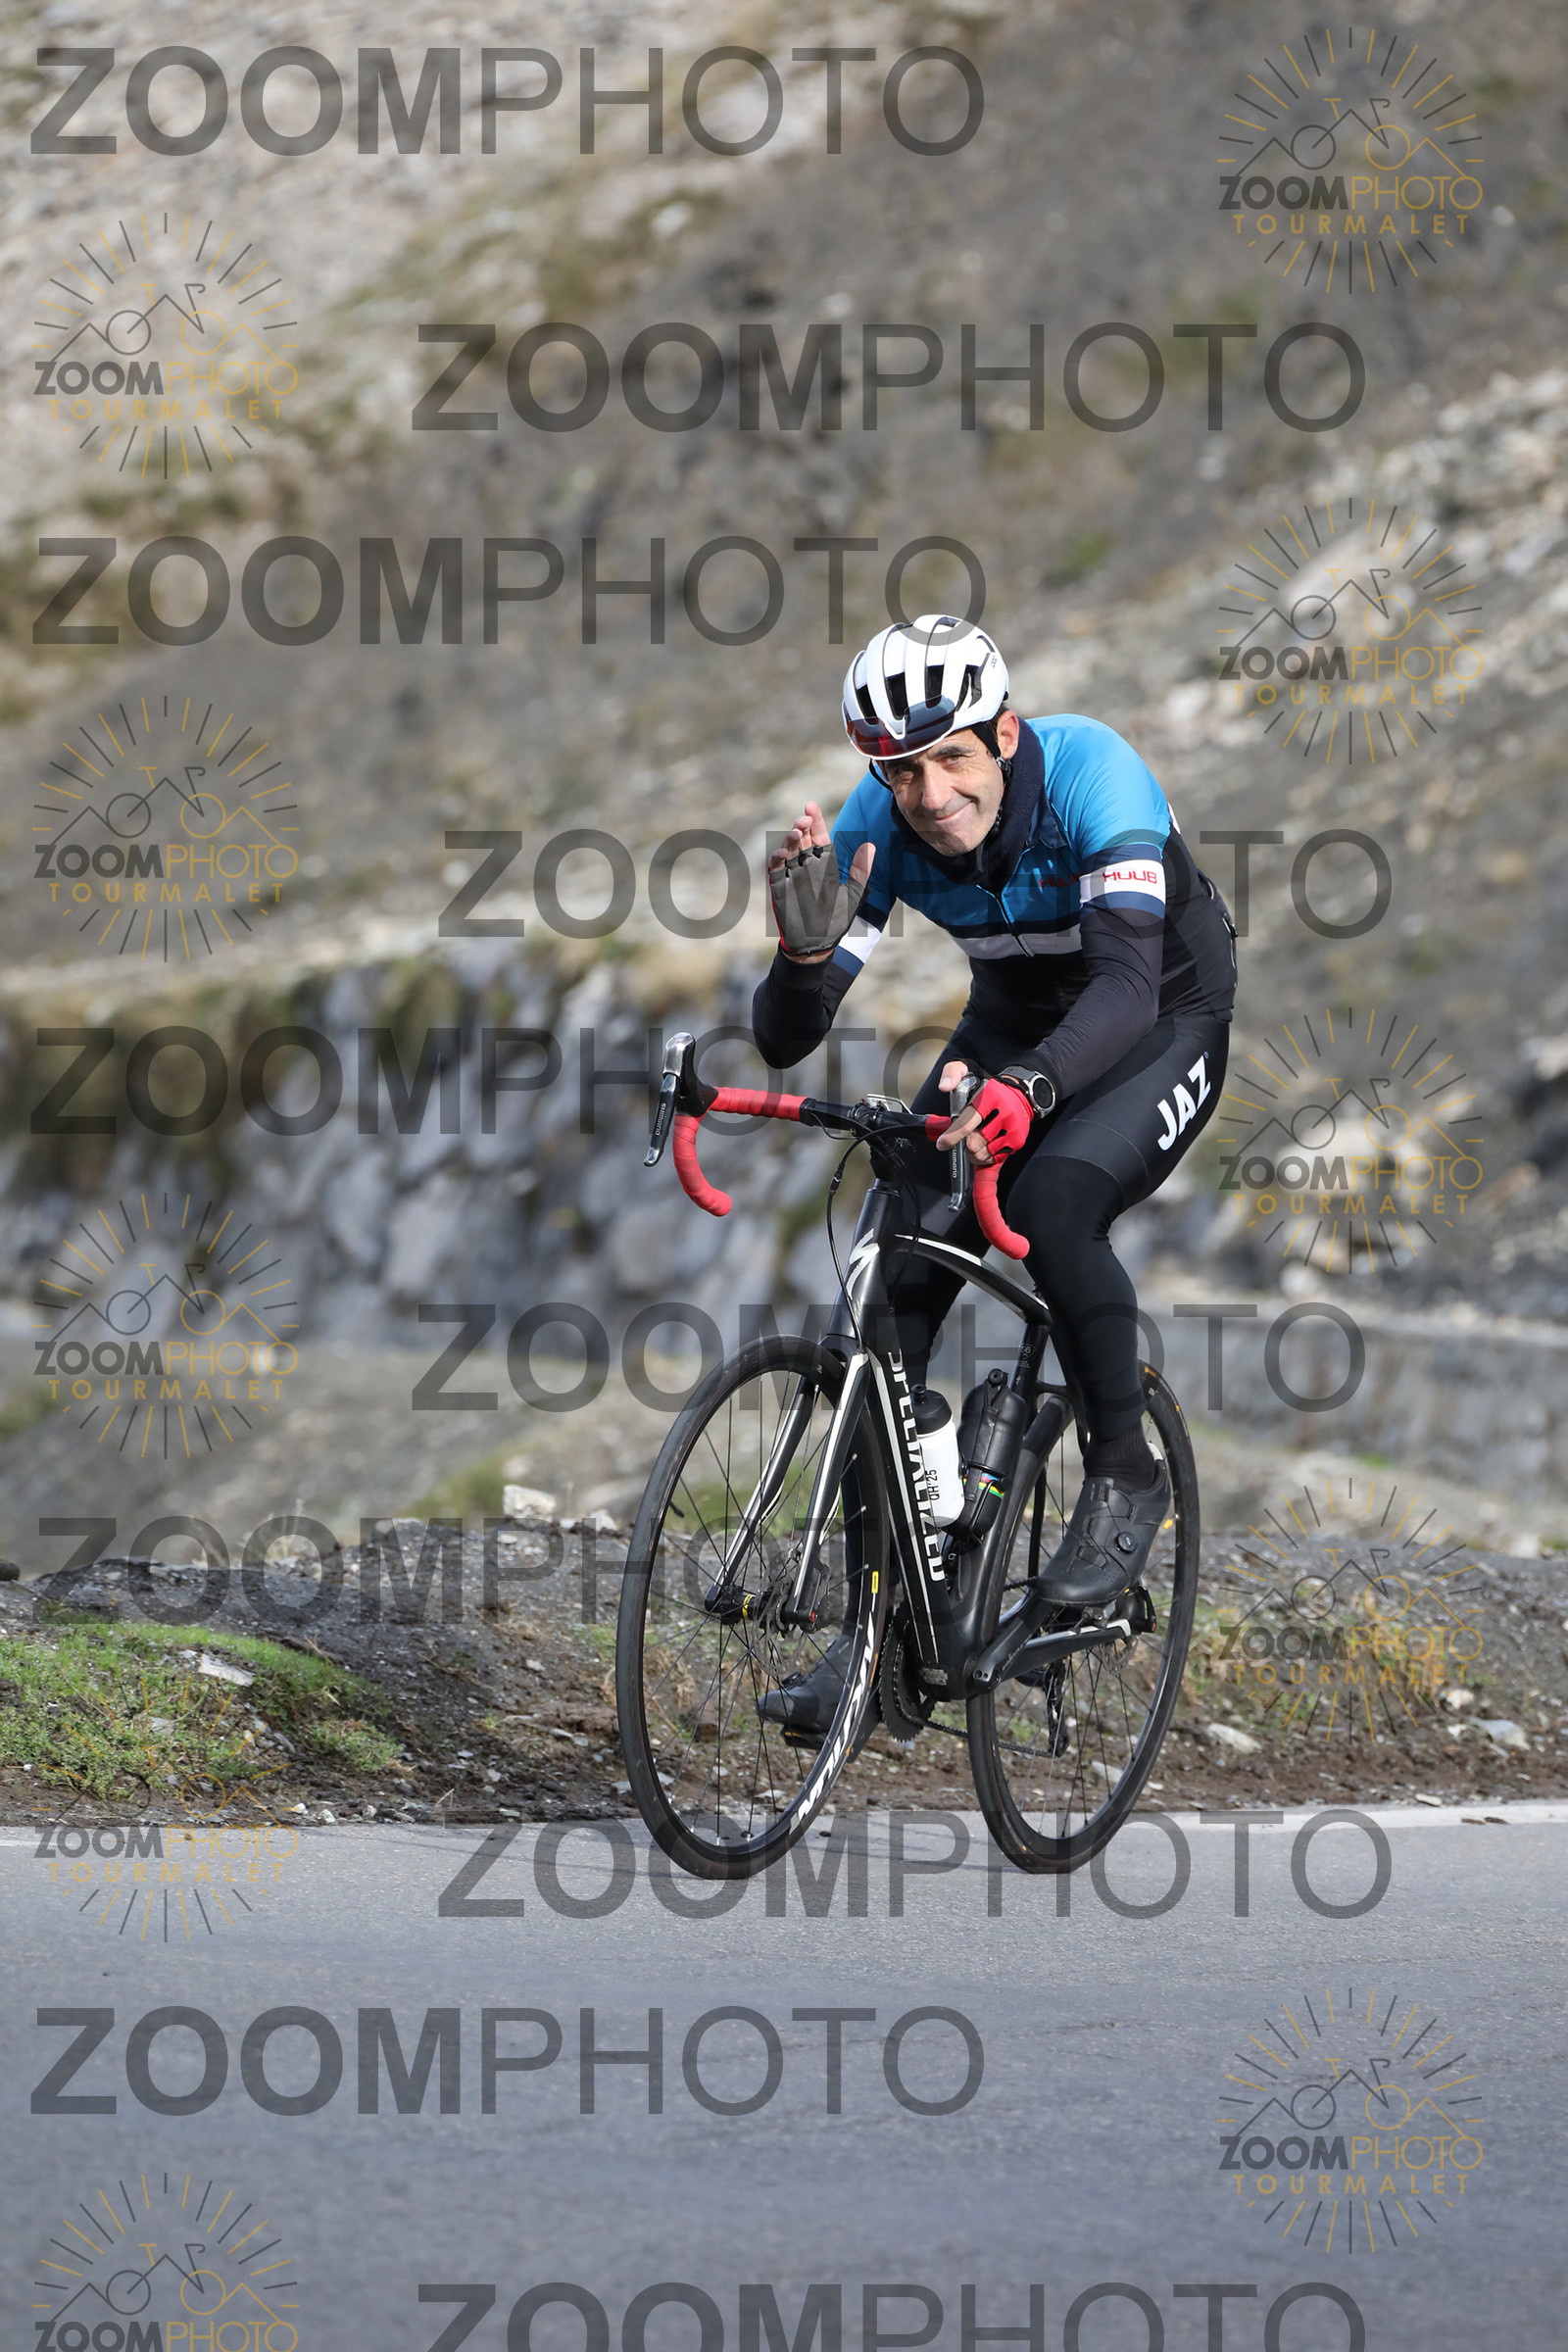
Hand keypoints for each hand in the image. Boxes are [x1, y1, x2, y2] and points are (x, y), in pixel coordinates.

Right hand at [767, 801, 875, 960]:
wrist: (817, 944)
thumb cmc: (835, 921)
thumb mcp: (852, 894)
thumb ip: (860, 870)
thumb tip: (871, 846)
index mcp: (822, 864)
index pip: (817, 836)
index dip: (814, 821)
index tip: (810, 805)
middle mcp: (805, 866)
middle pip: (800, 839)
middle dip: (800, 826)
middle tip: (804, 818)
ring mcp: (791, 876)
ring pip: (787, 850)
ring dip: (789, 839)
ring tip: (795, 831)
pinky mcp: (779, 888)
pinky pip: (775, 870)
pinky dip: (777, 860)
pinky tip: (782, 853)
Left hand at [936, 1064, 1032, 1166]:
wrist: (1021, 1094)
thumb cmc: (989, 1088)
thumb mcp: (968, 1071)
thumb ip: (951, 1074)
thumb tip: (943, 1086)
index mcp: (989, 1098)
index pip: (967, 1123)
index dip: (951, 1137)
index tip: (942, 1144)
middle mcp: (1003, 1114)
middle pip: (974, 1143)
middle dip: (965, 1143)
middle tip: (965, 1136)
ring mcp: (1012, 1129)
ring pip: (983, 1154)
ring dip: (974, 1152)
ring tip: (975, 1141)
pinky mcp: (1017, 1141)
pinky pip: (994, 1158)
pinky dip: (986, 1156)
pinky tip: (985, 1145)